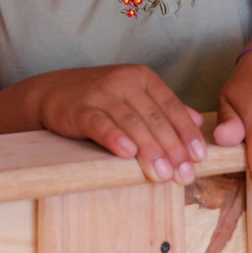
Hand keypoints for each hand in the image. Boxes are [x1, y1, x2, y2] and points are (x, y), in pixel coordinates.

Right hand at [30, 65, 206, 183]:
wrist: (52, 91)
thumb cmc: (100, 98)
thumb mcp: (134, 96)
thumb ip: (164, 108)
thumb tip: (198, 121)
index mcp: (142, 77)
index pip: (171, 107)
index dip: (186, 133)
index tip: (199, 158)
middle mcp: (124, 81)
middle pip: (154, 118)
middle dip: (172, 148)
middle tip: (184, 175)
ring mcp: (101, 93)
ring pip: (132, 123)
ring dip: (150, 150)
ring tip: (162, 174)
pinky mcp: (80, 107)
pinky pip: (100, 123)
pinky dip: (115, 138)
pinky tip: (127, 153)